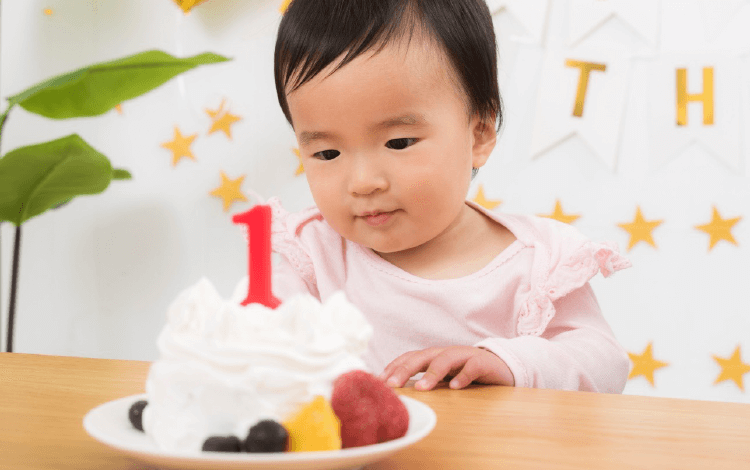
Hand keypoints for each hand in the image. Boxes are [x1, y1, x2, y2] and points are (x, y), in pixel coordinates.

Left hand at [378, 346, 514, 390]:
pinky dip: (463, 376)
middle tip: (392, 385)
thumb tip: (397, 395)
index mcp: (433, 357)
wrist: (500, 366)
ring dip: (432, 373)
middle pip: (421, 356)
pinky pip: (472, 367)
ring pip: (445, 360)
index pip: (408, 358)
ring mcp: (464, 356)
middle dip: (405, 369)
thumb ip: (424, 382)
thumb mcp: (442, 378)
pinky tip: (455, 387)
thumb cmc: (465, 373)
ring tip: (422, 388)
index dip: (393, 368)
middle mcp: (445, 354)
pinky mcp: (482, 362)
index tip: (378, 382)